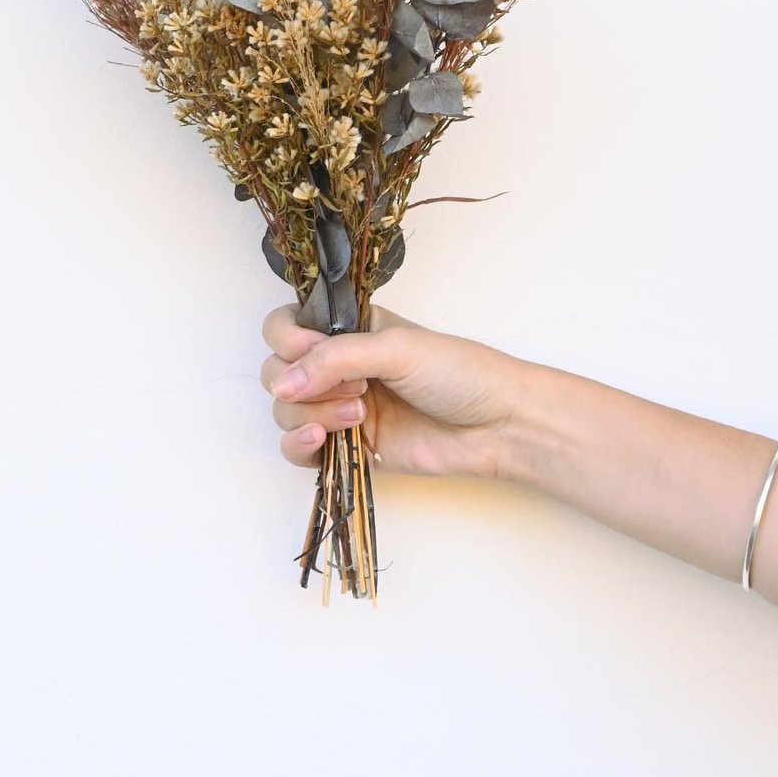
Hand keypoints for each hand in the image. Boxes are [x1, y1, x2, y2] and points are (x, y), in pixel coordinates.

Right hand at [258, 300, 531, 479]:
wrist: (499, 426)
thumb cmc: (461, 373)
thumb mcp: (397, 348)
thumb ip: (335, 358)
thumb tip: (282, 384)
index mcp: (351, 329)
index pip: (286, 326)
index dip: (287, 339)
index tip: (311, 350)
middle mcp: (340, 366)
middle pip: (278, 371)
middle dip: (299, 382)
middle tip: (352, 388)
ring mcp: (341, 408)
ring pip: (286, 412)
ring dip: (309, 415)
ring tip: (358, 417)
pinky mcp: (349, 448)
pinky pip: (299, 450)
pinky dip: (299, 446)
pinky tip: (321, 443)